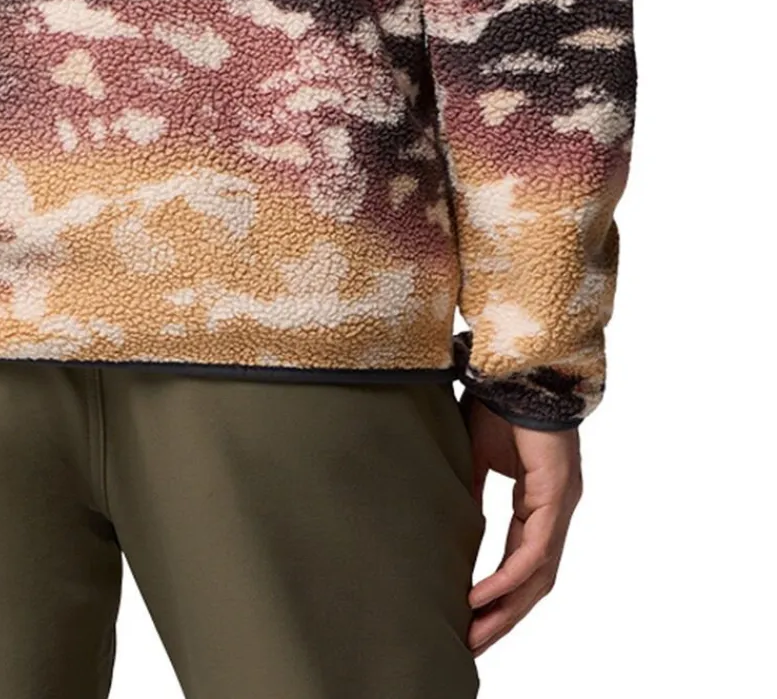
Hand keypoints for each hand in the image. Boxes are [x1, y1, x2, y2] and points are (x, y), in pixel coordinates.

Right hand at [463, 393, 582, 654]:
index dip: (498, 595)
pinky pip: (533, 552)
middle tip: (471, 646)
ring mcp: (559, 504)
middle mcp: (554, 509)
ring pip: (537, 576)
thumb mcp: (473, 455)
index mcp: (537, 500)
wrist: (516, 364)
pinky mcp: (555, 495)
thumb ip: (469, 491)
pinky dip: (507, 579)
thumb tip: (450, 520)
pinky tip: (480, 597)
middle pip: (533, 581)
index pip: (522, 562)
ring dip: (505, 610)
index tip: (468, 619)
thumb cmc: (497, 400)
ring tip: (474, 636)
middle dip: (502, 618)